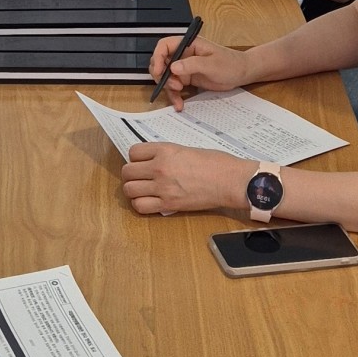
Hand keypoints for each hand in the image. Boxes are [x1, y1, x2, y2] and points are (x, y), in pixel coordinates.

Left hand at [122, 143, 245, 216]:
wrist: (230, 180)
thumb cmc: (216, 163)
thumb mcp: (186, 149)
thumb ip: (167, 154)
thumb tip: (154, 161)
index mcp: (165, 150)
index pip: (133, 152)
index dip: (136, 158)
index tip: (143, 162)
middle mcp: (159, 167)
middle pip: (127, 172)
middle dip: (131, 175)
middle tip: (141, 178)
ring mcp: (162, 187)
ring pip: (129, 190)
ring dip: (133, 190)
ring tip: (143, 191)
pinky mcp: (168, 204)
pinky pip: (140, 206)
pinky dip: (141, 205)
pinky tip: (149, 202)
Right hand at [146, 34, 254, 106]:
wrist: (241, 74)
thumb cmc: (230, 63)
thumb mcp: (212, 64)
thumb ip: (192, 64)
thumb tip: (173, 67)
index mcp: (188, 45)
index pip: (165, 46)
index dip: (158, 57)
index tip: (158, 70)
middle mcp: (183, 55)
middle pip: (161, 62)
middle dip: (162, 76)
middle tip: (173, 85)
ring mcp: (184, 67)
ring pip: (166, 77)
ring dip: (168, 88)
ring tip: (178, 96)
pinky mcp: (187, 79)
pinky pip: (175, 88)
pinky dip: (175, 96)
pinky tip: (179, 104)